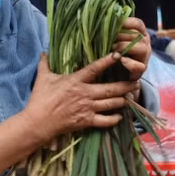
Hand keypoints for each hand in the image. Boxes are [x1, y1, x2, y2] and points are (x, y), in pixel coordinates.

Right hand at [24, 53, 139, 142]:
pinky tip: (120, 116)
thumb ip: (45, 65)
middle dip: (125, 86)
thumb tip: (43, 53)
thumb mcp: (42, 78)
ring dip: (123, 100)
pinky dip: (114, 119)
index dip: (107, 61)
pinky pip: (105, 121)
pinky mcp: (86, 121)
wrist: (37, 122)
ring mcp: (87, 108)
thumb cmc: (39, 99)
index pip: (94, 68)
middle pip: (110, 89)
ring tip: (132, 96)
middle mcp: (85, 94)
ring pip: (111, 104)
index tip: (119, 55)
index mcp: (75, 81)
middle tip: (136, 82)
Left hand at [112, 17, 150, 81]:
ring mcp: (145, 56)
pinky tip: (121, 60)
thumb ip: (114, 31)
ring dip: (124, 47)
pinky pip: (139, 66)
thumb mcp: (116, 40)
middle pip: (137, 35)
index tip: (115, 21)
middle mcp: (145, 43)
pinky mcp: (142, 69)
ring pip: (141, 48)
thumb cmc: (117, 52)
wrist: (120, 73)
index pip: (138, 24)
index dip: (128, 22)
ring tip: (112, 50)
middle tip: (107, 39)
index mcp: (140, 33)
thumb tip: (104, 20)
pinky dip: (130, 63)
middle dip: (121, 36)